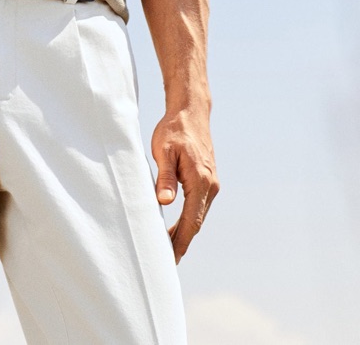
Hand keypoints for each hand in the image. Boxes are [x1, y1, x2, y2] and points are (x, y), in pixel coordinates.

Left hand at [152, 108, 218, 262]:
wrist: (190, 113)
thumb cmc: (173, 130)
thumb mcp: (163, 151)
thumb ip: (165, 177)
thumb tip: (164, 203)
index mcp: (201, 180)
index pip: (190, 220)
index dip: (180, 242)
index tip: (170, 259)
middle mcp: (211, 186)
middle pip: (196, 223)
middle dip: (182, 243)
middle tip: (165, 262)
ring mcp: (212, 184)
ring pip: (198, 216)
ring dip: (184, 233)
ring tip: (167, 249)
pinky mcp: (208, 180)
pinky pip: (198, 207)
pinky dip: (188, 220)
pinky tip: (176, 228)